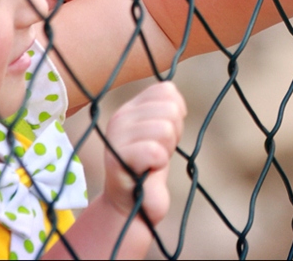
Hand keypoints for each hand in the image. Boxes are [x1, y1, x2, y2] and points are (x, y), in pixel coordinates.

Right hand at [102, 81, 185, 225]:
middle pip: (170, 110)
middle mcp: (120, 117)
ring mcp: (116, 138)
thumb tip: (172, 89)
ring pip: (165, 129)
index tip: (164, 134)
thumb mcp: (162, 131)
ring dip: (166, 149)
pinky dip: (158, 163)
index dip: (177, 114)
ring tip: (152, 161)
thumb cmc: (151, 165)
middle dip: (174, 133)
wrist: (134, 203)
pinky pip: (155, 151)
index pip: (168, 91)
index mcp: (131, 106)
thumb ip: (167, 108)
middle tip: (158, 151)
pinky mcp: (116, 160)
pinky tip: (147, 170)